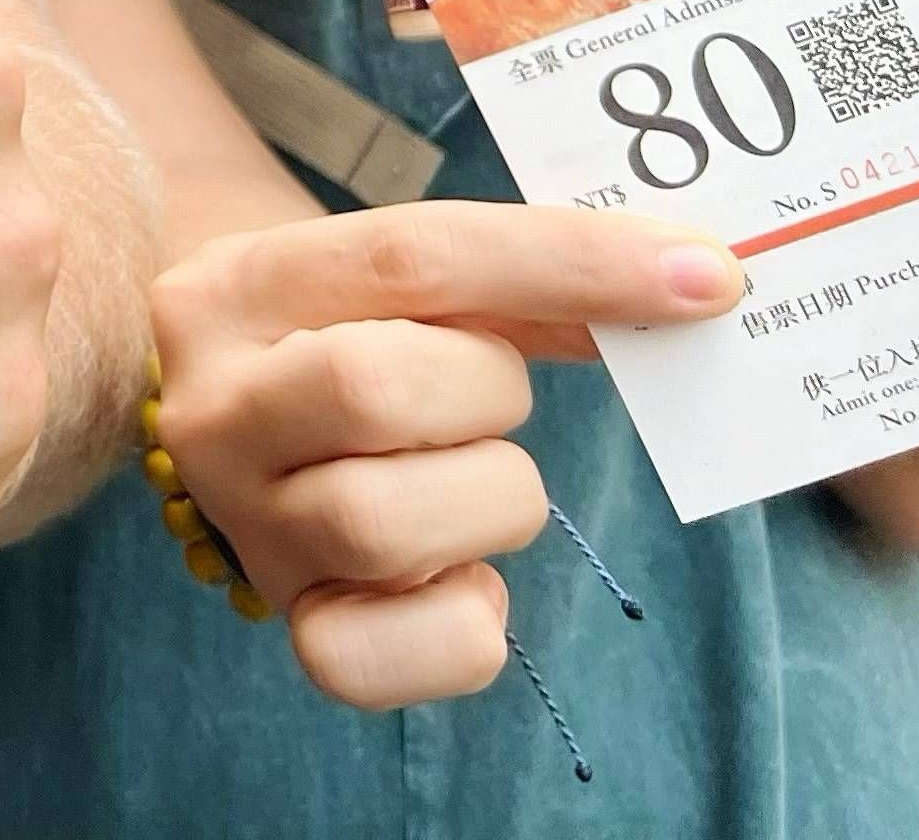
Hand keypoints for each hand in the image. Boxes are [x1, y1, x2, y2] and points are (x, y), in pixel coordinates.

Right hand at [150, 201, 737, 707]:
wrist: (251, 412)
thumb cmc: (361, 333)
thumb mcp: (413, 287)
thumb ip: (530, 282)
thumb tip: (689, 284)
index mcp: (237, 288)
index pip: (413, 257)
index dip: (571, 263)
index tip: (704, 276)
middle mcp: (214, 407)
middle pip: (374, 387)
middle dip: (487, 393)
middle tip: (490, 400)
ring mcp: (243, 523)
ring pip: (381, 523)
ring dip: (488, 499)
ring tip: (472, 478)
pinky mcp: (294, 621)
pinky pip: (371, 661)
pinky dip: (460, 626)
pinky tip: (469, 579)